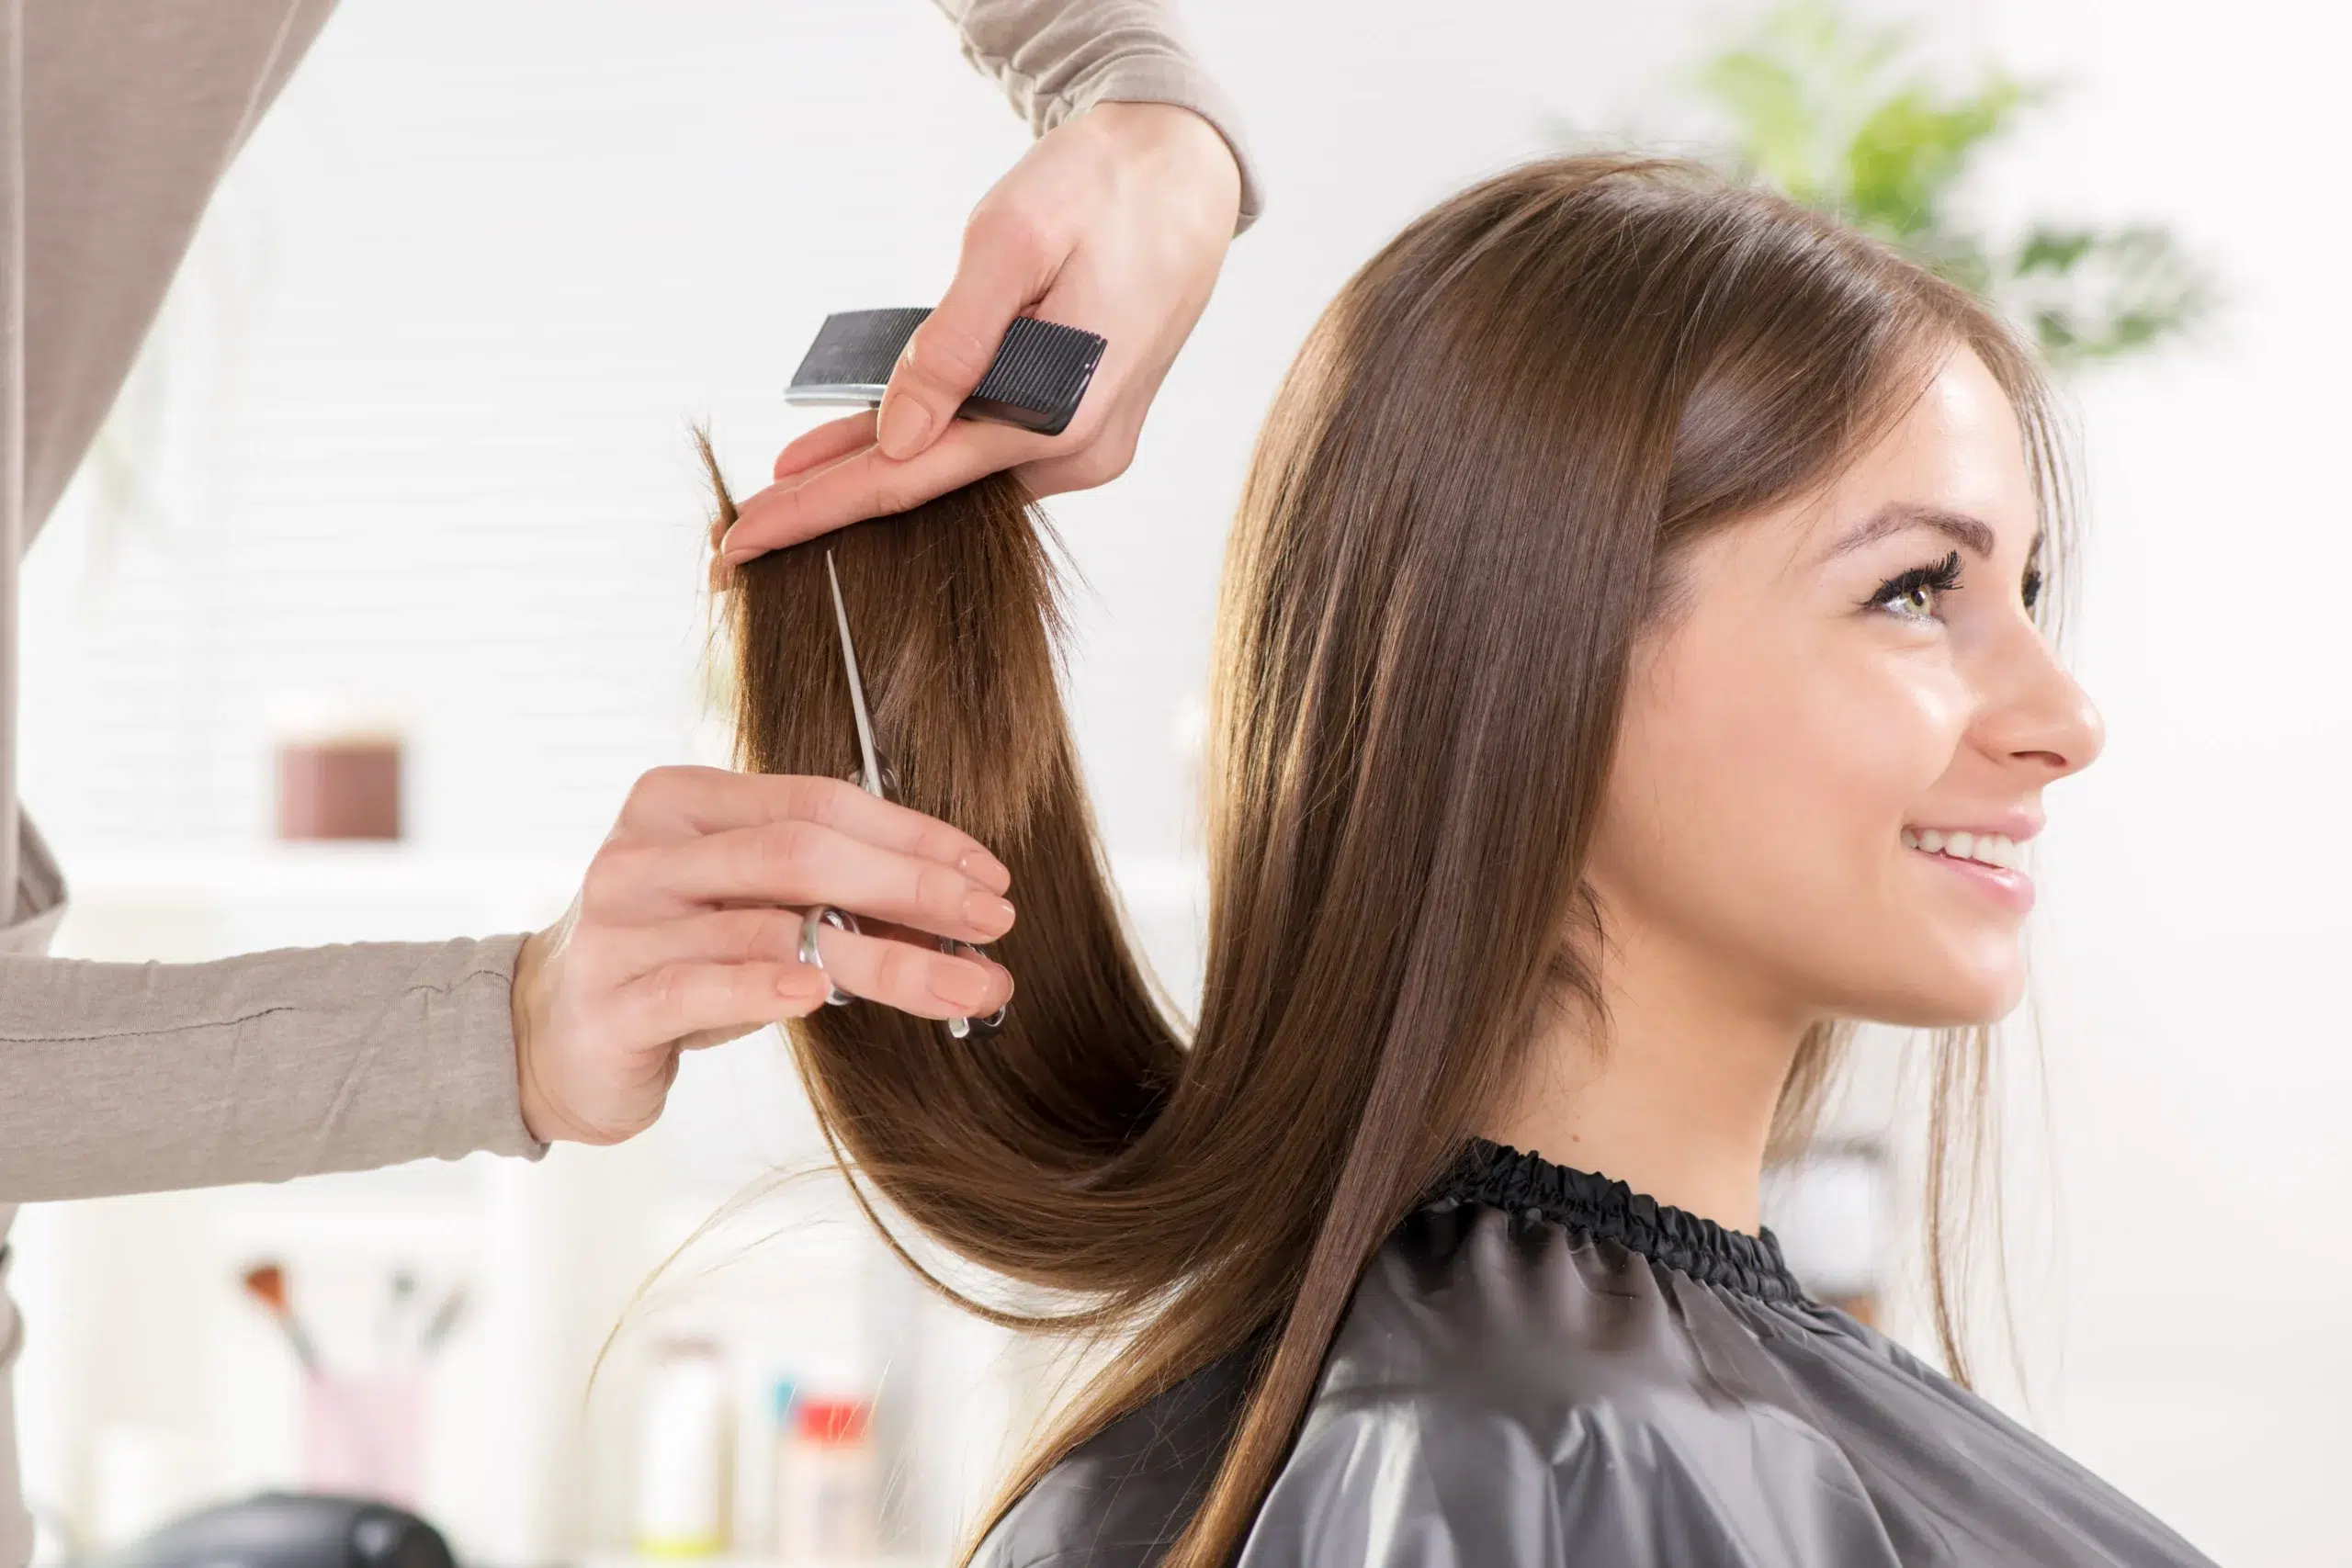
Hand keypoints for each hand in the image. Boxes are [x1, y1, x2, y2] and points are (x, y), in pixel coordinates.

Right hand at [508, 766, 1016, 1145]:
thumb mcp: (746, 910)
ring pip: (770, 927)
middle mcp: (646, 849)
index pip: (818, 801)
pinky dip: (769, 987)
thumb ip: (825, 893)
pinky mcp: (609, 998)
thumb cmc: (673, 962)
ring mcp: (620, 922)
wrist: (547, 1039)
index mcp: (681, 800)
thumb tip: (956, 906)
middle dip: (912, 888)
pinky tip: (823, 997)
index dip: (912, 836)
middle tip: (994, 922)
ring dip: (886, 962)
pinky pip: (701, 985)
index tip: (987, 874)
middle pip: (802, 852)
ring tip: (963, 986)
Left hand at [712, 101, 1241, 569]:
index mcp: (1061, 417)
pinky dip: (935, 440)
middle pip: (934, 491)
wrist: (1188, 171)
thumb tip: (895, 438)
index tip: (740, 541)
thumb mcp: (1011, 241)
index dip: (820, 510)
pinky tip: (875, 439)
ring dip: (886, 467)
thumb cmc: (1102, 188)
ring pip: (963, 469)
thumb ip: (952, 343)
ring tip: (795, 478)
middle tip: (745, 532)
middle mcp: (1080, 452)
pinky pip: (992, 446)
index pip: (913, 480)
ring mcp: (1090, 446)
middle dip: (841, 504)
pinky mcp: (1088, 425)